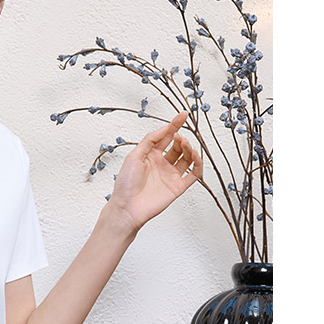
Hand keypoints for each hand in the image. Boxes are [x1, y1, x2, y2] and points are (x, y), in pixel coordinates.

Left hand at [107, 111, 202, 231]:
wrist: (127, 207)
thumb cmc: (126, 184)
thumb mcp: (134, 156)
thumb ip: (150, 141)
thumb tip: (165, 128)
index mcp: (150, 155)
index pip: (166, 137)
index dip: (174, 125)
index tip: (183, 115)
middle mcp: (162, 164)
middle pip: (178, 146)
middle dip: (181, 139)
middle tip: (180, 137)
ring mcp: (171, 175)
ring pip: (187, 158)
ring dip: (189, 149)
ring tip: (185, 145)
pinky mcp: (178, 187)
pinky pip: (194, 173)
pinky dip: (198, 164)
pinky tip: (195, 156)